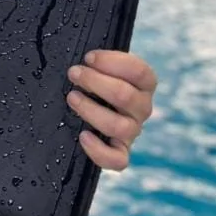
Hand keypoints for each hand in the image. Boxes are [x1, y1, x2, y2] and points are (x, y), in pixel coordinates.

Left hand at [66, 48, 156, 170]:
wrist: (94, 112)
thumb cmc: (96, 81)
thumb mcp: (102, 67)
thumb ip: (99, 61)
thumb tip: (84, 55)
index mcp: (144, 84)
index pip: (140, 71)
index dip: (112, 62)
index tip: (88, 57)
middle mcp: (142, 108)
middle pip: (126, 96)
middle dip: (95, 81)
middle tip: (73, 73)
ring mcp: (132, 131)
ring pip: (119, 126)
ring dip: (91, 110)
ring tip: (72, 97)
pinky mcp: (121, 152)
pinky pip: (118, 160)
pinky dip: (100, 151)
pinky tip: (83, 136)